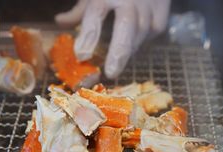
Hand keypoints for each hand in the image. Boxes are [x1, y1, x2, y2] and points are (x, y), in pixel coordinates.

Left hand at [55, 0, 170, 78]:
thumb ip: (80, 9)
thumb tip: (59, 22)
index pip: (96, 12)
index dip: (89, 35)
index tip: (82, 55)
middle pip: (127, 26)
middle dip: (119, 51)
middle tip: (111, 73)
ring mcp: (149, 3)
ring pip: (141, 32)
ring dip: (128, 50)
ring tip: (118, 63)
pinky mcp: (163, 9)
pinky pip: (154, 31)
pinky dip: (143, 40)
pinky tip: (134, 44)